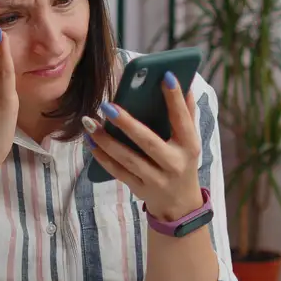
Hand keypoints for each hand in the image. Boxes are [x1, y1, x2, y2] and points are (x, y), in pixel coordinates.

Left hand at [84, 72, 204, 220]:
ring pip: (127, 159)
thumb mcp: (190, 140)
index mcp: (189, 146)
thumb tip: (185, 82)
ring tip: (89, 122)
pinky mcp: (139, 189)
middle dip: (127, 124)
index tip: (164, 75)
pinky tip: (89, 141)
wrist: (180, 205)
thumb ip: (187, 113)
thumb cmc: (183, 162)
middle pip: (148, 142)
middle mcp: (173, 163)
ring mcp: (156, 179)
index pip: (182, 119)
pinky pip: (117, 172)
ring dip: (106, 140)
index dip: (175, 98)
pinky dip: (102, 157)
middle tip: (107, 105)